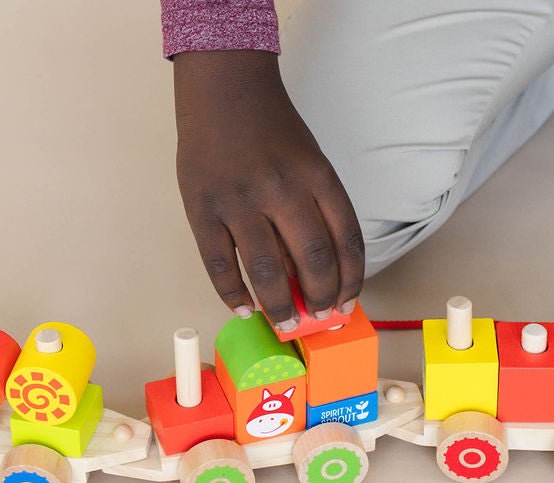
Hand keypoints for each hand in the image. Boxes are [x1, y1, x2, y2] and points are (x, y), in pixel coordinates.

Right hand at [173, 50, 363, 330]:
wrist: (222, 88)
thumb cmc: (271, 129)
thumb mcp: (307, 160)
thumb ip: (314, 209)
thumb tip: (309, 274)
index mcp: (316, 176)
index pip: (346, 240)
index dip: (351, 280)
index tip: (347, 302)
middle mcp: (282, 189)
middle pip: (313, 260)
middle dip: (320, 299)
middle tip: (317, 317)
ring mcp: (239, 200)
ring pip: (267, 270)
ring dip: (280, 306)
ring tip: (285, 324)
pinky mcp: (202, 209)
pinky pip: (219, 264)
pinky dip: (232, 293)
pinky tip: (244, 308)